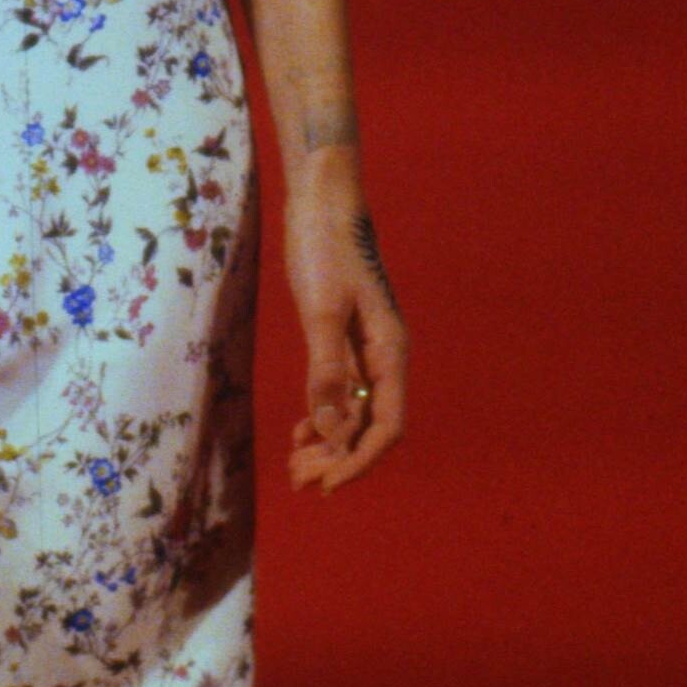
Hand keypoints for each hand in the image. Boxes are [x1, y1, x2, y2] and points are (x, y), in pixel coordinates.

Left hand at [281, 151, 407, 493]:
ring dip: (329, 444)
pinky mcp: (344, 338)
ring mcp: (365, 349)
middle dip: (339, 459)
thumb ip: (327, 371)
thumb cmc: (324, 248)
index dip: (358, 461)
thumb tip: (333, 431)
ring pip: (354, 413)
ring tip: (295, 469)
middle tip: (299, 482)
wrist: (321, 201)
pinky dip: (323, 417)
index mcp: (390, 351)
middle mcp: (384, 356)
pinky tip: (301, 434)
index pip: (385, 426)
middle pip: (370, 426)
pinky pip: (342, 392)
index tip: (325, 485)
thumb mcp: (321, 309)